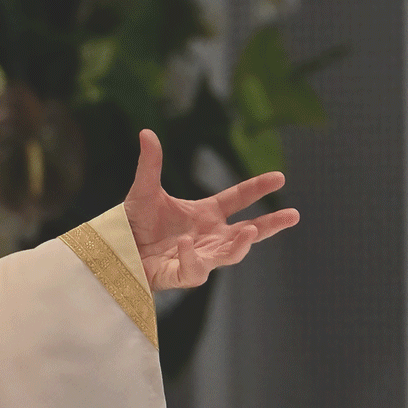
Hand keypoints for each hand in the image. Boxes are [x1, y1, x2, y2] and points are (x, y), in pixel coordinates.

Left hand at [123, 129, 299, 290]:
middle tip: (294, 215)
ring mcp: (199, 256)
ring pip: (230, 255)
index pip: (238, 199)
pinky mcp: (182, 275)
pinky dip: (192, 257)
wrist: (114, 250)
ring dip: (240, 244)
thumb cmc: (132, 223)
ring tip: (249, 230)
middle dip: (271, 225)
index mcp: (205, 213)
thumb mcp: (143, 190)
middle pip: (248, 232)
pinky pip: (195, 270)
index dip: (258, 188)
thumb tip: (146, 133)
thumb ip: (150, 165)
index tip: (280, 177)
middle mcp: (209, 236)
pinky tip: (187, 242)